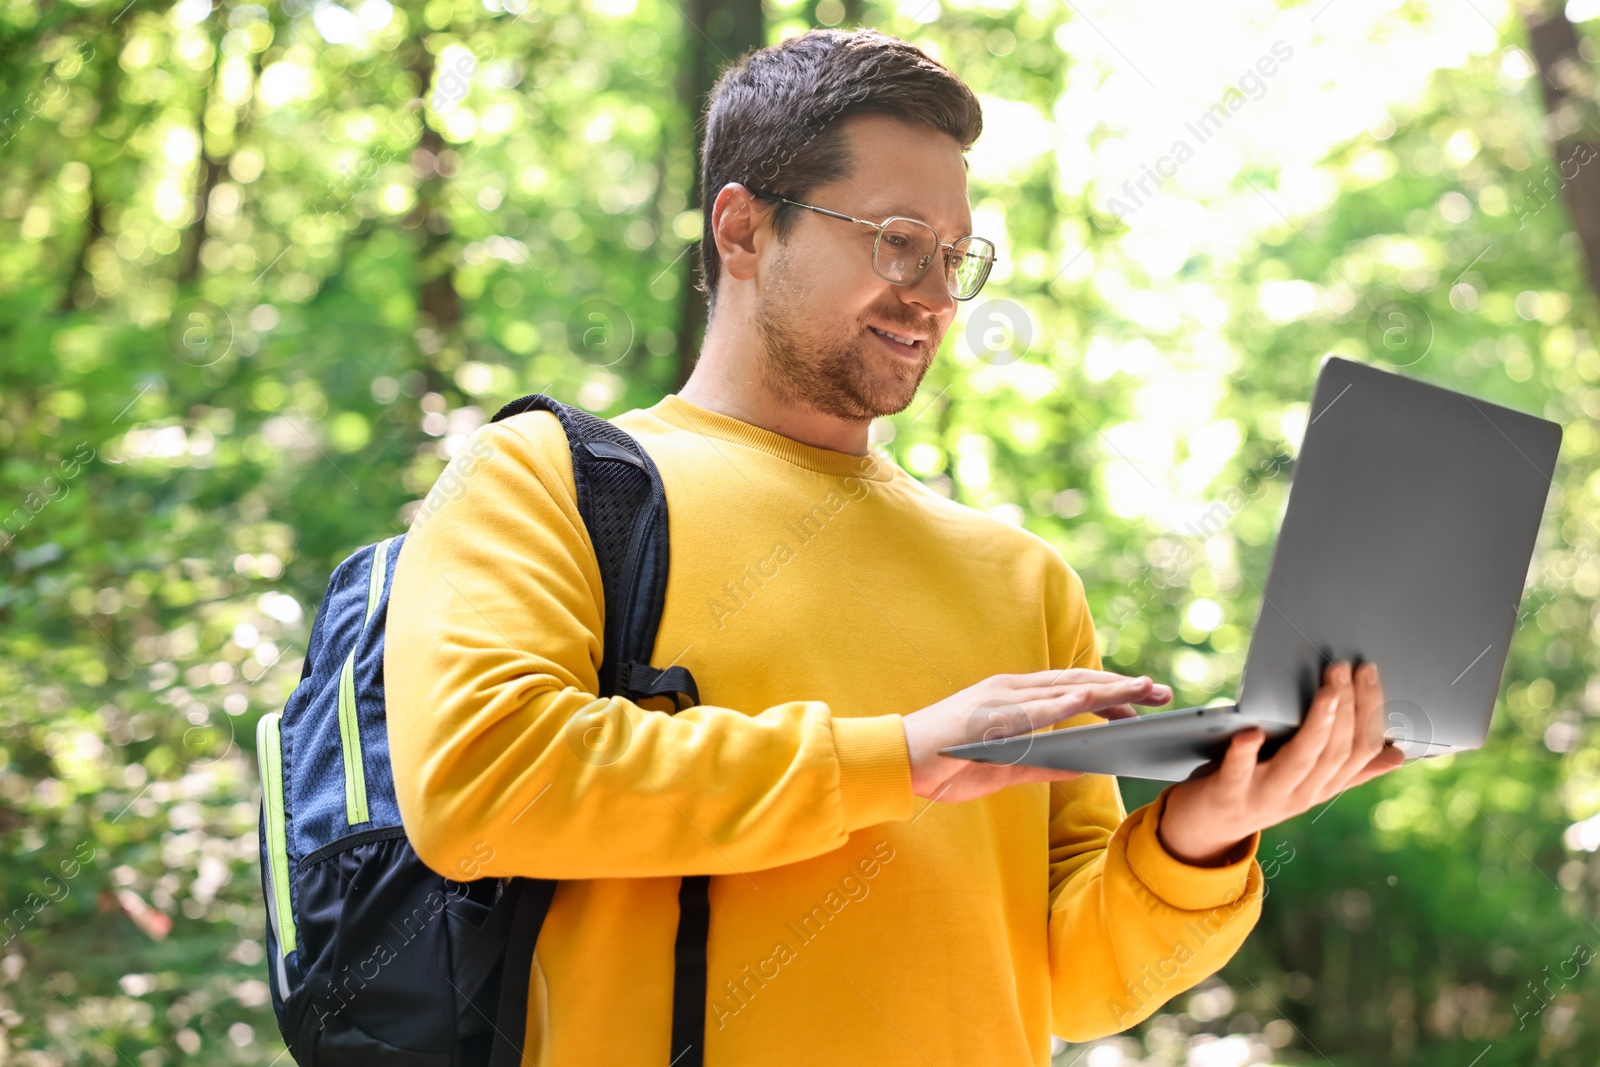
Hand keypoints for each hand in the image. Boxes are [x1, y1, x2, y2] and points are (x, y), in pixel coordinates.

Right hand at [902, 669, 1172, 803]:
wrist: (894, 761)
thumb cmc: (945, 766)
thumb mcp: (1006, 768)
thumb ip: (1045, 761)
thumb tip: (1088, 762)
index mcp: (1011, 699)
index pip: (1070, 689)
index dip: (1110, 692)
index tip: (1144, 700)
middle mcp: (1009, 689)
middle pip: (1077, 681)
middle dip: (1123, 687)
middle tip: (1163, 693)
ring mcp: (1000, 697)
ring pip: (1066, 686)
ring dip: (1110, 688)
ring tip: (1145, 693)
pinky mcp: (990, 713)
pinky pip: (1040, 705)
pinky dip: (1072, 701)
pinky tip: (1100, 702)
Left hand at [1157, 661, 1407, 865]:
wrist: (1204, 830)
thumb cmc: (1255, 789)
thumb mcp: (1305, 781)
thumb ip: (1347, 768)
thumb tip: (1397, 753)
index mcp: (1321, 786)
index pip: (1359, 749)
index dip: (1369, 712)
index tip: (1369, 671)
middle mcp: (1300, 793)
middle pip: (1335, 751)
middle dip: (1347, 707)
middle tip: (1347, 667)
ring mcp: (1264, 795)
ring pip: (1301, 761)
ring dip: (1317, 725)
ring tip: (1328, 692)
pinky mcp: (1227, 793)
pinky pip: (1239, 773)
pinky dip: (1245, 752)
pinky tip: (1251, 732)